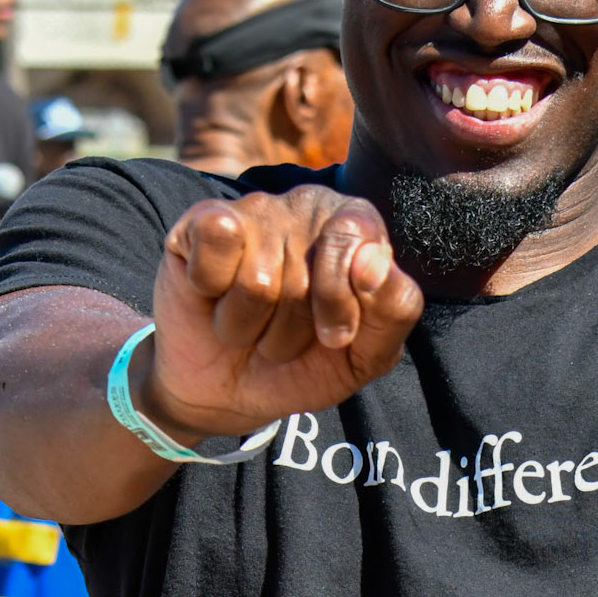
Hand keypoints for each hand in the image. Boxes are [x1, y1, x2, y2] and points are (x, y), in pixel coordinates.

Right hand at [143, 184, 423, 440]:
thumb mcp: (364, 356)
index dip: (338, 303)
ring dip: (247, 325)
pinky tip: (213, 293)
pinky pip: (216, 245)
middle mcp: (307, 206)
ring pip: (257, 281)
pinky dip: (211, 290)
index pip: (358, 241)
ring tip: (248, 322)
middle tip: (280, 335)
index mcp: (357, 228)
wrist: (227, 391)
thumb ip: (394, 310)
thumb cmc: (303, 364)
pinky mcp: (203, 219)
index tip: (333, 338)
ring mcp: (256, 209)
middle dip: (291, 331)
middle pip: (304, 279)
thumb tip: (375, 260)